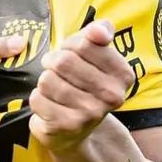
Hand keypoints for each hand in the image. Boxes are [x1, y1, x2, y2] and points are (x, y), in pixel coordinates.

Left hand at [28, 20, 135, 151]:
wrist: (76, 129)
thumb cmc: (83, 81)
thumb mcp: (95, 52)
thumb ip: (100, 32)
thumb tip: (99, 31)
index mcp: (123, 74)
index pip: (84, 44)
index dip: (69, 45)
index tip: (70, 54)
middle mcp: (112, 96)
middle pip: (63, 61)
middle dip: (53, 62)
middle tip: (56, 71)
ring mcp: (90, 113)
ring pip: (47, 80)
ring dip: (44, 81)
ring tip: (54, 89)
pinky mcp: (68, 126)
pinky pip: (37, 98)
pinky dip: (37, 99)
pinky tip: (49, 105)